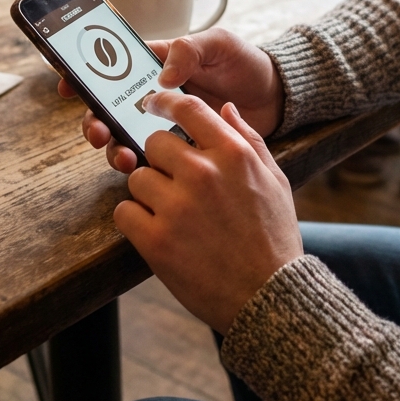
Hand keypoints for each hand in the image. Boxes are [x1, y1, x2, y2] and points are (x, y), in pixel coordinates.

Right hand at [64, 28, 284, 173]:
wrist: (278, 100)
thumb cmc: (247, 65)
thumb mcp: (222, 45)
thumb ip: (191, 50)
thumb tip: (162, 74)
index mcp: (160, 64)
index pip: (115, 66)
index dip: (87, 74)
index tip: (67, 84)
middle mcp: (156, 95)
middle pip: (111, 107)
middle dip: (95, 119)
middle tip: (96, 130)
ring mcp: (166, 123)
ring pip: (125, 135)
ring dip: (114, 145)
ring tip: (121, 154)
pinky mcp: (181, 149)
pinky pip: (151, 158)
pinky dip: (140, 164)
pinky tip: (141, 168)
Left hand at [120, 92, 302, 333]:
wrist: (268, 297)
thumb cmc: (274, 237)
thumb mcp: (275, 181)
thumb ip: (249, 139)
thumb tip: (224, 108)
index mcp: (233, 154)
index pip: (188, 108)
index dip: (164, 102)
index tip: (153, 105)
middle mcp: (203, 173)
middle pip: (154, 143)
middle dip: (161, 160)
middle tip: (175, 183)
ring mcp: (176, 207)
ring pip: (137, 177)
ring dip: (148, 193)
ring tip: (172, 213)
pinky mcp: (155, 240)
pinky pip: (124, 212)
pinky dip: (135, 221)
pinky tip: (158, 231)